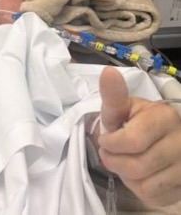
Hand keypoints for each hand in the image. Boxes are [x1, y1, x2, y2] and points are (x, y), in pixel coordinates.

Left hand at [98, 66, 180, 207]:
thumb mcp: (121, 107)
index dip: (111, 144)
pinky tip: (138, 174)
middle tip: (109, 153)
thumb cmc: (133, 119)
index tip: (106, 139)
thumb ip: (113, 95)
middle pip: (138, 166)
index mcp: (165, 117)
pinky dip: (139, 189)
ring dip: (126, 177)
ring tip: (124, 162)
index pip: (133, 141)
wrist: (156, 136)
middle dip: (114, 161)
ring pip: (146, 186)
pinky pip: (155, 198)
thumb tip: (108, 72)